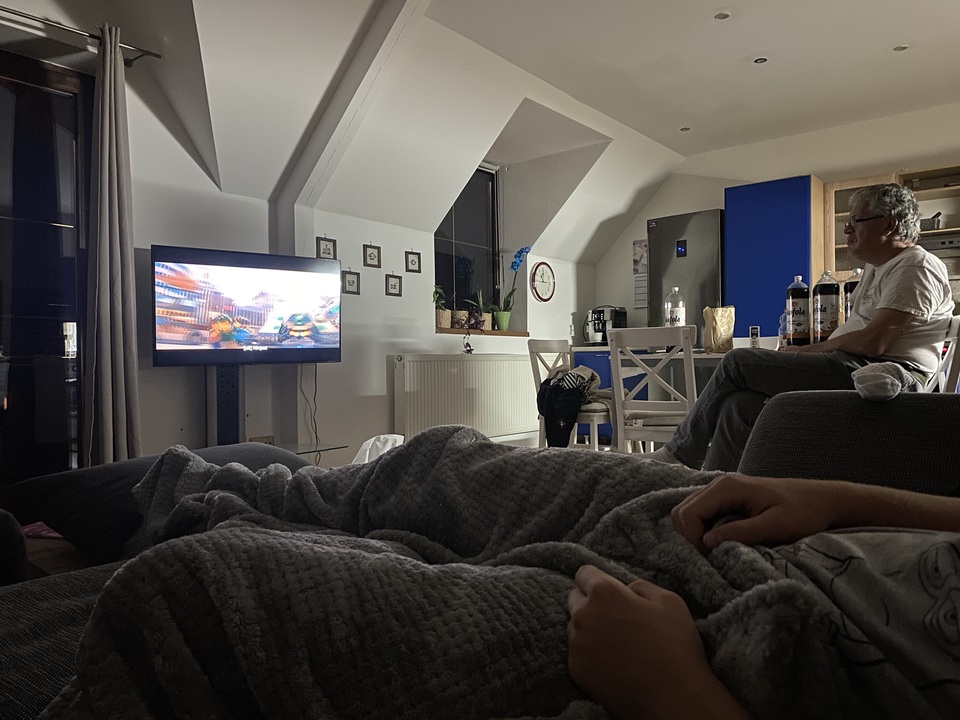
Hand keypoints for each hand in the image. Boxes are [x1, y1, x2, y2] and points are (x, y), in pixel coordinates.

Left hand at [567, 565, 743, 719]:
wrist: (671, 697)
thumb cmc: (674, 645)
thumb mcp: (669, 601)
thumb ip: (640, 587)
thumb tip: (626, 590)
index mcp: (604, 593)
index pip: (584, 574)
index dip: (597, 579)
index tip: (607, 590)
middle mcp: (583, 615)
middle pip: (575, 599)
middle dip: (590, 603)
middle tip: (615, 618)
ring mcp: (576, 644)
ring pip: (575, 627)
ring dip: (589, 630)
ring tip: (616, 645)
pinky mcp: (575, 669)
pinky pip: (578, 653)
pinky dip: (590, 655)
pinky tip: (612, 663)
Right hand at [671, 474, 838, 551]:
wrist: (823, 500)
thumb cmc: (804, 513)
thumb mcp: (775, 526)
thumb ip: (740, 533)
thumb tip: (707, 543)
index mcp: (727, 488)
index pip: (687, 513)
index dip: (692, 539)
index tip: (711, 557)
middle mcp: (719, 485)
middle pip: (682, 512)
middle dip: (690, 537)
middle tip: (712, 556)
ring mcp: (722, 491)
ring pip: (690, 513)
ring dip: (696, 534)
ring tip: (718, 551)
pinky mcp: (728, 500)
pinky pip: (703, 514)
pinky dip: (704, 530)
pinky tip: (722, 542)